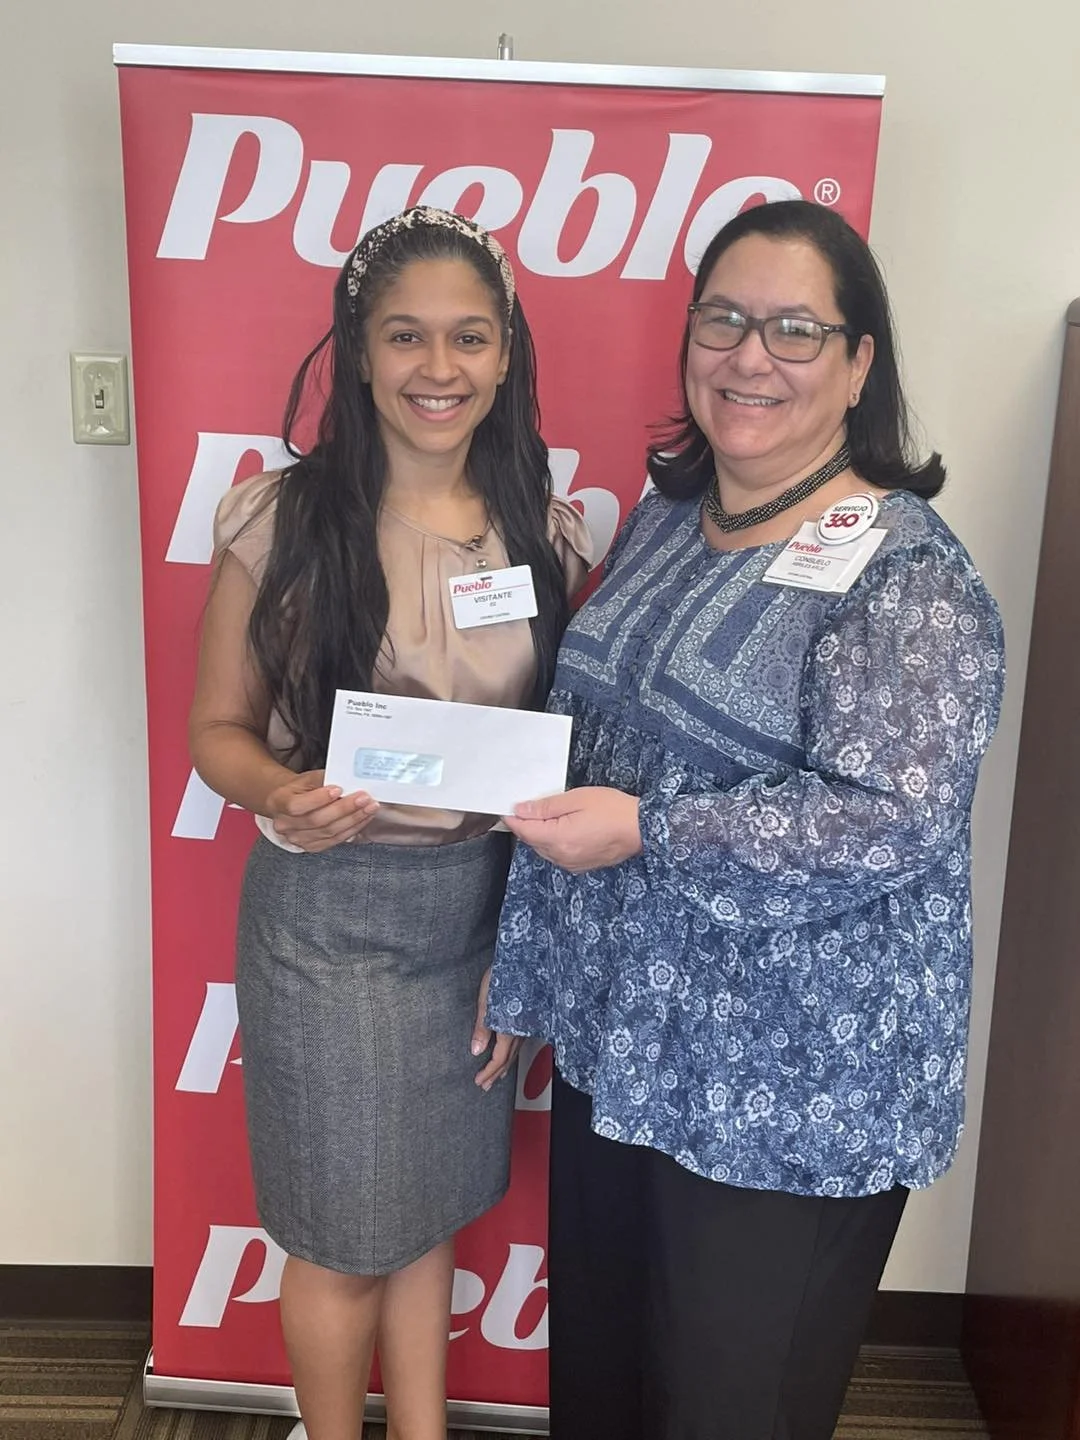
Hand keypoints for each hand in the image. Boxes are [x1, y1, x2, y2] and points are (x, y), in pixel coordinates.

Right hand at [263, 770, 378, 852]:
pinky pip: (335, 840)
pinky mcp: (311, 847)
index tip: (339, 789)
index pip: (297, 805)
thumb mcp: (306, 778)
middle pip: (317, 820)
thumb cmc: (299, 789)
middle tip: (364, 798)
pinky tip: (363, 819)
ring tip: (369, 808)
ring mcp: (297, 839)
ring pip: (329, 832)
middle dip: (344, 809)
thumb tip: (347, 780)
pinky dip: (352, 829)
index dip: (319, 799)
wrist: (289, 803)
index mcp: (278, 803)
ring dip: (353, 820)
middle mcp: (285, 824)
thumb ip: (323, 780)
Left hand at [471, 966, 521, 1091]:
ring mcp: (529, 1023)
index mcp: (509, 1027)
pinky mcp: (532, 1016)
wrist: (528, 957)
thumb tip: (475, 1051)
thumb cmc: (504, 973)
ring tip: (500, 1076)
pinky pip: (523, 1040)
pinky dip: (515, 1052)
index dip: (488, 1072)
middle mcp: (522, 1029)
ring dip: (507, 1066)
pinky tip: (513, 1051)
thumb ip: (482, 1027)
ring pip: (517, 1051)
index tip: (478, 1081)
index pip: (499, 1058)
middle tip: (486, 1086)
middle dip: (497, 1074)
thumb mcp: (487, 999)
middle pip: (509, 1059)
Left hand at [504, 787, 642, 872]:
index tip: (510, 806)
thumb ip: (546, 807)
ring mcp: (571, 864)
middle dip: (527, 824)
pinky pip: (557, 854)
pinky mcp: (580, 865)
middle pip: (532, 841)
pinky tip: (563, 828)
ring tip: (551, 814)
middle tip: (531, 805)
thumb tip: (521, 810)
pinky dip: (554, 841)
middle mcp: (562, 856)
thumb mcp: (576, 798)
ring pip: (543, 848)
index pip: (524, 830)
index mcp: (558, 839)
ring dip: (541, 833)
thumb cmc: (614, 810)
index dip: (513, 817)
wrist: (642, 828)